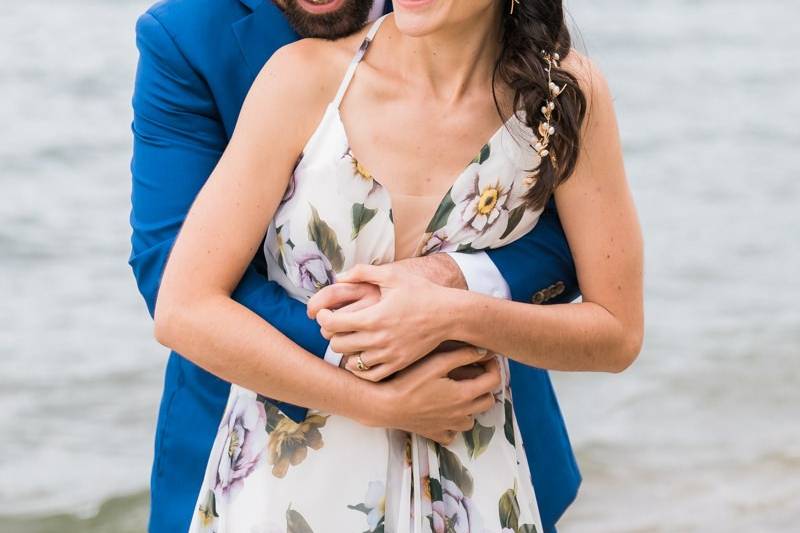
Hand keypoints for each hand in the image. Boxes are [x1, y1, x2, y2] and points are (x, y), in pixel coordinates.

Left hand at [314, 264, 456, 380]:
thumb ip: (363, 272)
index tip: (324, 313)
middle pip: (338, 344)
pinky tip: (360, 356)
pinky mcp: (398, 364)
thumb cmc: (421, 292)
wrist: (448, 314)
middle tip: (335, 325)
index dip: (322, 317)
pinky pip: (370, 375)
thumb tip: (339, 276)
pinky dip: (359, 368)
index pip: (333, 324)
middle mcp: (378, 339)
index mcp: (373, 316)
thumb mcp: (392, 275)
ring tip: (348, 340)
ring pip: (351, 361)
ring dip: (345, 351)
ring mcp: (388, 355)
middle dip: (331, 334)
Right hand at [367, 346, 500, 444]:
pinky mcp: (436, 433)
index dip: (494, 367)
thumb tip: (484, 352)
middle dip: (485, 386)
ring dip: (471, 406)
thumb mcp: (437, 362)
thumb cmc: (409, 381)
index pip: (494, 381)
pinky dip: (454, 425)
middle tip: (475, 374)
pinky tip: (445, 413)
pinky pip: (453, 433)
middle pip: (487, 401)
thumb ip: (463, 355)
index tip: (487, 359)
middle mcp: (462, 413)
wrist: (386, 406)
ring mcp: (449, 426)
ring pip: (472, 419)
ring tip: (459, 393)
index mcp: (465, 394)